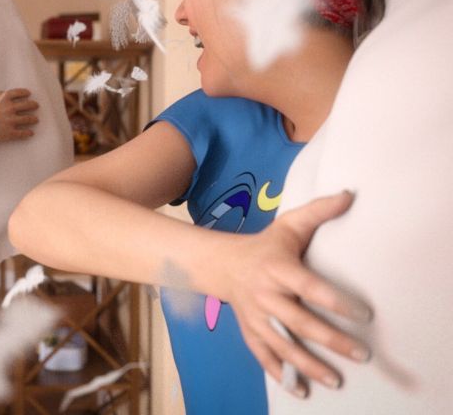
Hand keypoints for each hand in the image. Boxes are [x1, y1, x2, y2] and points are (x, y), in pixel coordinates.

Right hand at [0, 64, 38, 142]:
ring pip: (27, 119)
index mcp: (2, 97)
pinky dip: (27, 133)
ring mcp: (10, 121)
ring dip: (32, 119)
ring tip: (36, 119)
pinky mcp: (8, 133)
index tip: (28, 93)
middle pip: (26, 105)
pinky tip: (30, 133)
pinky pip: (22, 133)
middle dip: (32, 105)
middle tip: (36, 105)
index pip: (18, 93)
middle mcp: (9, 108)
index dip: (25, 93)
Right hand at [225, 191, 371, 396]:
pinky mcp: (248, 330)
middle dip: (330, 339)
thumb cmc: (264, 245)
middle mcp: (265, 294)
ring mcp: (254, 315)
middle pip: (298, 320)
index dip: (335, 301)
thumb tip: (349, 195)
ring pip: (282, 344)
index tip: (363, 314)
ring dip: (308, 364)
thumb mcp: (288, 225)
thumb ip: (318, 211)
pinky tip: (300, 389)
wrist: (221, 264)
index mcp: (277, 268)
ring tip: (336, 380)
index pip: (309, 286)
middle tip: (361, 353)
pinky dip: (279, 374)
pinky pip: (263, 355)